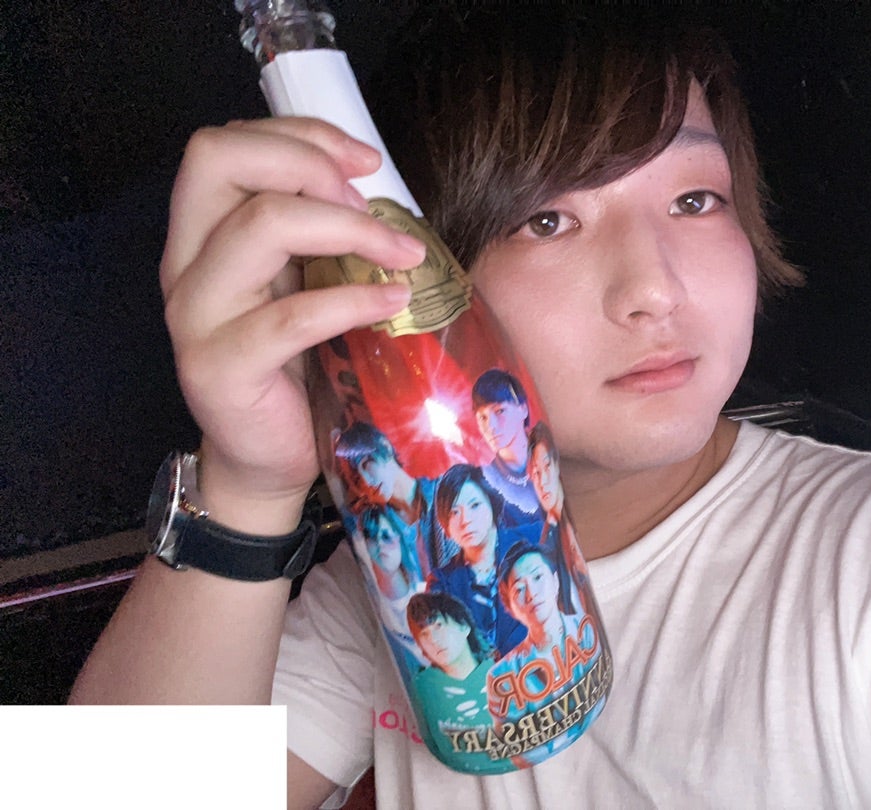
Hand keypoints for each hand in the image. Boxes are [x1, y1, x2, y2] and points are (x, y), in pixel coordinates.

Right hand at [159, 117, 424, 531]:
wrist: (268, 458)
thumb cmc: (297, 364)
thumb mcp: (302, 282)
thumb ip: (316, 233)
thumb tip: (379, 187)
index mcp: (202, 232)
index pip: (228, 144)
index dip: (301, 135)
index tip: (366, 161)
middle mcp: (185, 262)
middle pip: (221, 159)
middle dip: (311, 164)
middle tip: (372, 206)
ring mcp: (196, 314)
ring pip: (260, 225)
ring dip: (348, 228)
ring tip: (402, 255)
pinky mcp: (221, 367)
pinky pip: (292, 316)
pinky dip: (353, 300)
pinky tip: (394, 303)